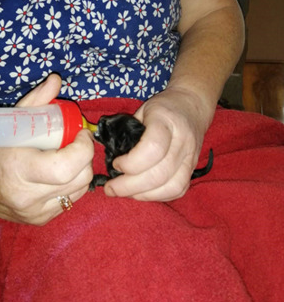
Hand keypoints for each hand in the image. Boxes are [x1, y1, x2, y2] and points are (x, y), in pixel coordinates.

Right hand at [0, 74, 93, 223]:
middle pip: (80, 177)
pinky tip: (57, 174)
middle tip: (74, 142)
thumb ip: (36, 100)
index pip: (67, 167)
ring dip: (80, 170)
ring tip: (65, 156)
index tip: (81, 133)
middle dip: (84, 156)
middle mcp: (27, 197)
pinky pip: (72, 199)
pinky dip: (72, 184)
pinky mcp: (40, 220)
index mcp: (18, 170)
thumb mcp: (9, 122)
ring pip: (81, 189)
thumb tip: (57, 80)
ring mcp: (35, 213)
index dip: (83, 148)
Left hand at [104, 87, 212, 201]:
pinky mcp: (193, 169)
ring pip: (170, 187)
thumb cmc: (162, 107)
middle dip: (130, 186)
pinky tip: (141, 193)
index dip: (131, 162)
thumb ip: (128, 131)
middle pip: (159, 174)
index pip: (153, 148)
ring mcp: (190, 157)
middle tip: (111, 188)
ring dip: (143, 195)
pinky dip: (157, 196)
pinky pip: (178, 190)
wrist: (192, 105)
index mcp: (166, 121)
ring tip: (124, 192)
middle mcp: (182, 141)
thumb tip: (108, 155)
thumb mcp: (142, 110)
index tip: (115, 163)